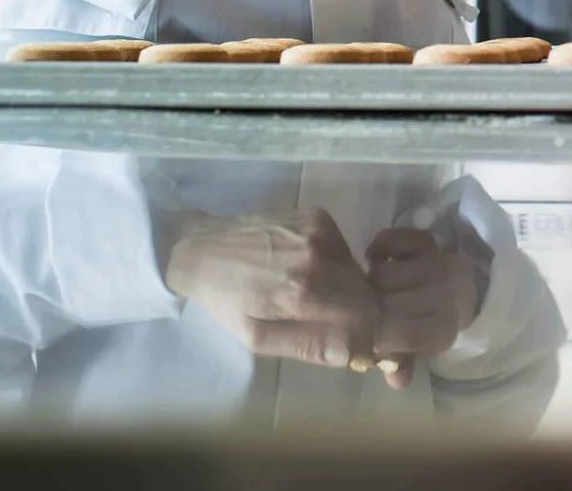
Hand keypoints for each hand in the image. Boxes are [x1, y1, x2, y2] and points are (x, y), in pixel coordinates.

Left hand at [163, 210, 379, 370]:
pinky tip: (306, 266)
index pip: (366, 319)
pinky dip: (335, 264)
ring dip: (345, 288)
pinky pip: (345, 250)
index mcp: (303, 293)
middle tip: (329, 319)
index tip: (348, 340)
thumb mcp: (259, 338)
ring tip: (312, 291)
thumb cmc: (227, 300)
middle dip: (356, 312)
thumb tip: (354, 354)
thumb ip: (309, 346)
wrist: (203, 248)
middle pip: (368, 294)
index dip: (363, 334)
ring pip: (358, 272)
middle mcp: (319, 258)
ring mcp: (322, 232)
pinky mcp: (320, 216)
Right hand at [364, 225, 488, 388]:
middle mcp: (446, 295)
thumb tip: (396, 380)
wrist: (461, 287)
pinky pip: (393, 240)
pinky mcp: (430, 241)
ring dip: (374, 281)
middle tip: (364, 307)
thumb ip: (401, 362)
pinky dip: (383, 246)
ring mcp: (439, 264)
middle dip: (370, 308)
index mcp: (443, 329)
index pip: (405, 336)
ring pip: (384, 275)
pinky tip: (378, 258)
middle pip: (385, 304)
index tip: (366, 334)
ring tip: (374, 287)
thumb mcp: (415, 348)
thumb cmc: (429, 321)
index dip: (380, 337)